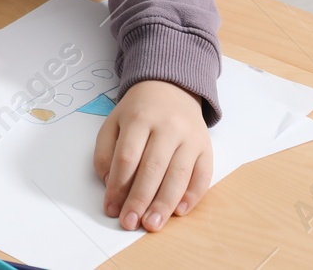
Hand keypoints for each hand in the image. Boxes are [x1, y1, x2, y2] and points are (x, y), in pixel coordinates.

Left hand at [93, 79, 211, 231]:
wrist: (171, 88)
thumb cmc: (138, 112)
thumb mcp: (113, 122)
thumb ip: (105, 151)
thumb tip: (109, 184)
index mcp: (139, 119)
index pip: (127, 157)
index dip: (118, 186)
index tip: (111, 208)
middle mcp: (167, 127)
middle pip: (152, 168)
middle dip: (140, 199)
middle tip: (130, 222)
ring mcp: (190, 137)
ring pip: (178, 174)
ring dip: (164, 203)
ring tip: (152, 224)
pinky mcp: (206, 147)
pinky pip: (202, 175)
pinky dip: (192, 195)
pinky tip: (179, 211)